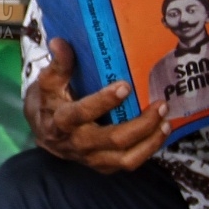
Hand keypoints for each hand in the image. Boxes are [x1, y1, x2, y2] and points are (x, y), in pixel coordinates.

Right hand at [24, 40, 168, 172]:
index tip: (125, 86)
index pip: (81, 114)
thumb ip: (58, 64)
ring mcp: (91, 158)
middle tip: (160, 105)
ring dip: (149, 141)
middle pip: (112, 139)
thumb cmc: (48, 103)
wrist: (43, 132)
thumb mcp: (48, 83)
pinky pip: (129, 163)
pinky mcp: (102, 166)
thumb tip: (59, 42)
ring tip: (165, 122)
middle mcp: (76, 144)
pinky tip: (160, 132)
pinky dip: (148, 150)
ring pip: (125, 159)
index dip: (104, 101)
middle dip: (141, 125)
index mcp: (60, 122)